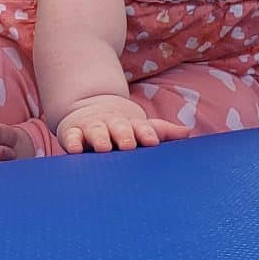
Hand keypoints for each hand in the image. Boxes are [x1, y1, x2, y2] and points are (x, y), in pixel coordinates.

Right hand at [56, 95, 190, 153]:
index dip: (146, 134)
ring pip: (96, 131)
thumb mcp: (140, 128)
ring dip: (100, 138)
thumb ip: (162, 131)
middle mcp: (111, 124)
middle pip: (119, 127)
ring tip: (103, 147)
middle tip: (128, 145)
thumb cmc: (121, 127)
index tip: (152, 142)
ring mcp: (92, 128)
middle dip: (123, 135)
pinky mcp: (73, 134)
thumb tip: (188, 132)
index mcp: (131, 124)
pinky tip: (75, 150)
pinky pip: (71, 137)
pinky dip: (72, 142)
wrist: (89, 109)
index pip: (142, 128)